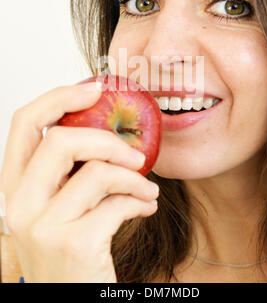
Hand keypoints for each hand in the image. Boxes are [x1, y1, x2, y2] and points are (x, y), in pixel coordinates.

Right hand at [0, 82, 158, 281]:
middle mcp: (18, 204)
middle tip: (136, 153)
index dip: (59, 97)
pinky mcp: (73, 244)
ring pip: (96, 171)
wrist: (74, 302)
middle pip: (60, 140)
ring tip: (147, 188)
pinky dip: (139, 200)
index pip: (24, 122)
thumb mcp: (62, 204)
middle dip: (107, 140)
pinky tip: (144, 207)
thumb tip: (107, 129)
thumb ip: (70, 171)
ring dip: (133, 176)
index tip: (95, 89)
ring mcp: (41, 226)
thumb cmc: (73, 249)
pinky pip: (117, 202)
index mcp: (15, 186)